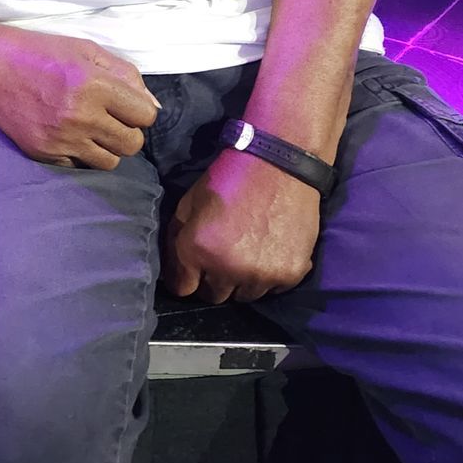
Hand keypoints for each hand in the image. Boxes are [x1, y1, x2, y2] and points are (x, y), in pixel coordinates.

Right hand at [0, 26, 161, 169]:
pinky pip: (80, 166)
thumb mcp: (85, 50)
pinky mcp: (44, 154)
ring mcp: (61, 139)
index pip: (145, 116)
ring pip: (110, 161)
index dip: (138, 108)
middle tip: (108, 116)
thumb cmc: (39, 52)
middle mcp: (80, 115)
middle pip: (132, 143)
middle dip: (126, 130)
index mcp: (94, 85)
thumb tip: (152, 105)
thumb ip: (125, 74)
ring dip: (105, 146)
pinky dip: (79, 153)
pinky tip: (67, 133)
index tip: (124, 102)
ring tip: (89, 127)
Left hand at [162, 149, 320, 302]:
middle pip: (213, 296)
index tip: (192, 269)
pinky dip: (268, 276)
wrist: (278, 165)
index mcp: (197, 249)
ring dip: (241, 281)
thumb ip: (176, 238)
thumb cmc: (228, 179)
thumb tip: (172, 270)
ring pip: (244, 296)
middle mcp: (227, 269)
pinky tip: (269, 251)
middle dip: (212, 280)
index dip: (185, 278)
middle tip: (222, 256)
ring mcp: (261, 275)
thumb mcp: (189, 203)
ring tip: (247, 252)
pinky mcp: (290, 275)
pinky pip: (272, 290)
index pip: (182, 289)